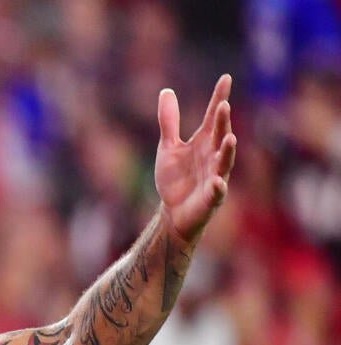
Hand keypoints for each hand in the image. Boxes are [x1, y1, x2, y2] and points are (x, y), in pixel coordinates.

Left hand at [154, 74, 236, 240]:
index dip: (219, 98)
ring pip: (224, 161)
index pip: (213, 117)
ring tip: (230, 138)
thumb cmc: (176, 179)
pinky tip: (218, 182)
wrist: (173, 212)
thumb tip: (166, 91)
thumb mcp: (168, 147)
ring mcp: (215, 176)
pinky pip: (217, 192)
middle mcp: (213, 156)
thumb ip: (169, 121)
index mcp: (204, 142)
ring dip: (228, 151)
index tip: (226, 78)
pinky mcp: (212, 198)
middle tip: (223, 106)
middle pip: (220, 136)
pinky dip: (218, 187)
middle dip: (222, 123)